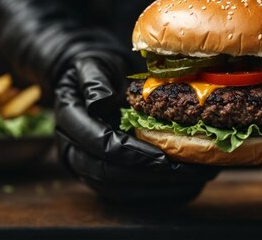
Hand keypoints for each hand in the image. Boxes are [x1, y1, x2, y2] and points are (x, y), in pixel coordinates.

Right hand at [54, 56, 219, 203]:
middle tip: (186, 172)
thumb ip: (93, 81)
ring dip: (159, 189)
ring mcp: (87, 169)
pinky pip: (129, 195)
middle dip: (151, 176)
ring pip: (122, 191)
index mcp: (69, 124)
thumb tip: (99, 100)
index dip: (133, 153)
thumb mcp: (91, 65)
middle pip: (112, 175)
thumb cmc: (95, 69)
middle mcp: (74, 153)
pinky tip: (187, 186)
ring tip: (192, 179)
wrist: (90, 81)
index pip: (102, 145)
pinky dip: (159, 193)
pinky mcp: (103, 178)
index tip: (163, 157)